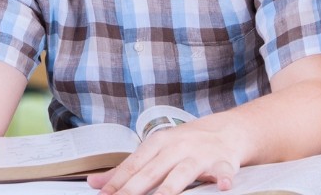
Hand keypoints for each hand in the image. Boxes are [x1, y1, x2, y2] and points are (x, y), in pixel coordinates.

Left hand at [86, 121, 240, 194]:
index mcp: (158, 143)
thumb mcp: (156, 152)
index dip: (118, 182)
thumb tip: (95, 183)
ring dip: (170, 188)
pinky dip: (224, 178)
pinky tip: (223, 187)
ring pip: (183, 173)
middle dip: (135, 189)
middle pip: (153, 171)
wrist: (226, 131)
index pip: (134, 165)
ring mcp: (200, 153)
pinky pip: (223, 171)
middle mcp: (177, 146)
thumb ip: (128, 169)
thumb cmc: (185, 144)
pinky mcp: (223, 161)